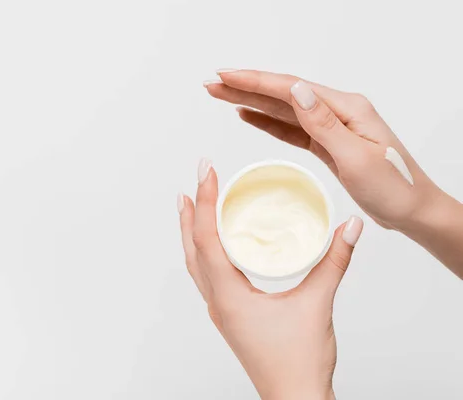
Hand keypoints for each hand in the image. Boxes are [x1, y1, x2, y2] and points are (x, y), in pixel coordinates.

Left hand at [177, 160, 363, 399]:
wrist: (295, 399)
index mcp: (229, 296)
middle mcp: (218, 301)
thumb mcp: (318, 304)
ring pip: (195, 263)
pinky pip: (207, 275)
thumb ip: (335, 262)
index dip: (206, 202)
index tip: (207, 172)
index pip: (208, 239)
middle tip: (195, 180)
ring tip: (192, 204)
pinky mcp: (230, 314)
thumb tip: (349, 226)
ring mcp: (221, 309)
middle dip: (191, 212)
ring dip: (191, 232)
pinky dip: (204, 252)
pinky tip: (215, 245)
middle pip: (192, 248)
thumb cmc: (300, 362)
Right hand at [205, 70, 441, 229]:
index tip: (226, 76)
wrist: (411, 209)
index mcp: (345, 108)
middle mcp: (336, 111)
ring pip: (282, 110)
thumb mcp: (356, 157)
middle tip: (213, 84)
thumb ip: (323, 123)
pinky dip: (267, 122)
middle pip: (282, 94)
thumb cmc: (393, 186)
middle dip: (245, 87)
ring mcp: (330, 126)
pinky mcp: (326, 143)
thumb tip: (297, 90)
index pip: (291, 88)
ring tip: (221, 95)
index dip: (255, 81)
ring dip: (251, 101)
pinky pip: (290, 129)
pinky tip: (248, 115)